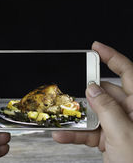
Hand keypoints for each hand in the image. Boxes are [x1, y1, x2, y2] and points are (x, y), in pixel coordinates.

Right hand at [52, 41, 132, 162]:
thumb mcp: (123, 135)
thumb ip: (107, 109)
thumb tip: (93, 89)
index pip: (129, 73)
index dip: (113, 57)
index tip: (96, 48)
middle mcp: (132, 114)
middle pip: (106, 94)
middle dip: (86, 95)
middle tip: (69, 95)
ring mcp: (122, 127)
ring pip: (95, 114)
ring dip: (77, 119)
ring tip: (62, 120)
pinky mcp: (112, 140)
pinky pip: (91, 132)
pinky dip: (76, 134)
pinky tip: (63, 135)